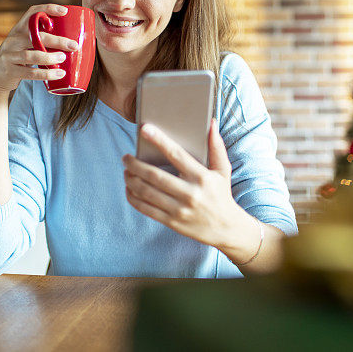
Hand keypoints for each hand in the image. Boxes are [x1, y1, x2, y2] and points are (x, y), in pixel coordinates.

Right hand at [0, 3, 79, 94]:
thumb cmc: (18, 57)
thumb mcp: (24, 44)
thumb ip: (40, 40)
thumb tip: (71, 40)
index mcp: (19, 30)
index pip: (32, 13)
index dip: (48, 9)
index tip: (64, 11)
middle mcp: (13, 40)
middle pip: (36, 36)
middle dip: (57, 40)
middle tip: (74, 45)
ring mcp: (10, 55)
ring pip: (31, 55)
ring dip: (50, 57)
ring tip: (64, 58)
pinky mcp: (10, 71)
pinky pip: (30, 73)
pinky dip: (46, 74)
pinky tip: (59, 74)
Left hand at [122, 118, 245, 249]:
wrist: (226, 228)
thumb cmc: (222, 195)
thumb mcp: (223, 170)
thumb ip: (216, 147)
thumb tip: (211, 122)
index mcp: (201, 177)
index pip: (176, 154)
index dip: (159, 140)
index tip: (144, 129)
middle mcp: (190, 193)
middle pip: (154, 175)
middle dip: (135, 164)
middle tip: (126, 157)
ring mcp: (179, 209)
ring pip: (147, 192)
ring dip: (131, 180)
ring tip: (126, 171)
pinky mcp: (172, 222)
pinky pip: (146, 209)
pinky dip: (133, 198)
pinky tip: (129, 189)